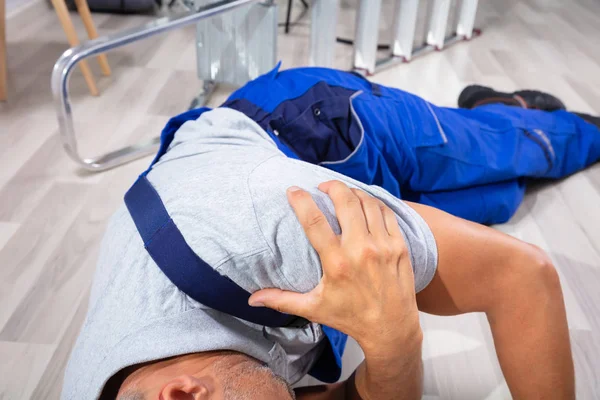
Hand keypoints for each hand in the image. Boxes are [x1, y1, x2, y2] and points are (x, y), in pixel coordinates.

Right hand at [248, 180, 420, 351]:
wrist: (391, 329)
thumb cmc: (350, 318)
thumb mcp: (314, 309)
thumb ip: (282, 300)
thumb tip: (253, 299)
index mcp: (337, 264)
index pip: (315, 223)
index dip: (302, 201)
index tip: (293, 190)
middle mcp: (361, 251)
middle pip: (346, 202)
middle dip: (332, 187)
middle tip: (322, 186)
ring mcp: (384, 247)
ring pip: (368, 204)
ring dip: (353, 193)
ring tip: (343, 193)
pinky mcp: (400, 246)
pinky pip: (387, 213)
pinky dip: (374, 203)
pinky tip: (365, 203)